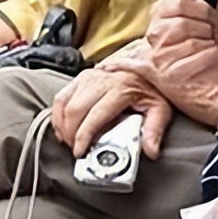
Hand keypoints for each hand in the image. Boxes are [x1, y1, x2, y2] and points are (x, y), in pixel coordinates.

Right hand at [51, 65, 173, 158]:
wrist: (147, 67)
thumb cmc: (152, 89)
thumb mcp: (160, 109)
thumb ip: (154, 130)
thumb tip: (151, 150)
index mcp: (121, 89)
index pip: (95, 116)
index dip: (83, 136)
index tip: (80, 152)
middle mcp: (102, 81)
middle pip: (74, 111)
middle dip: (70, 135)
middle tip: (76, 149)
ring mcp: (89, 76)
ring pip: (64, 104)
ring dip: (62, 126)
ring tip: (70, 141)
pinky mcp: (81, 77)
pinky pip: (61, 97)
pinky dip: (58, 115)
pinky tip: (64, 128)